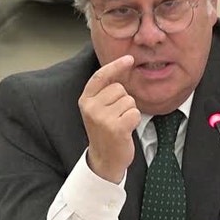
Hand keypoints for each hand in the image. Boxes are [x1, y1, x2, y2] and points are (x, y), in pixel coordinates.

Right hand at [79, 55, 139, 183]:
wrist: (104, 160)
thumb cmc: (105, 132)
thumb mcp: (98, 109)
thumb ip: (105, 91)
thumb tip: (122, 65)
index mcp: (85, 101)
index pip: (100, 76)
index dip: (115, 66)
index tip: (129, 59)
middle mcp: (91, 108)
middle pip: (119, 88)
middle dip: (123, 100)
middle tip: (115, 117)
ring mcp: (102, 118)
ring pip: (129, 100)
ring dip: (129, 111)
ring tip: (119, 124)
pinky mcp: (116, 128)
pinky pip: (135, 112)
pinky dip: (134, 120)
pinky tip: (125, 131)